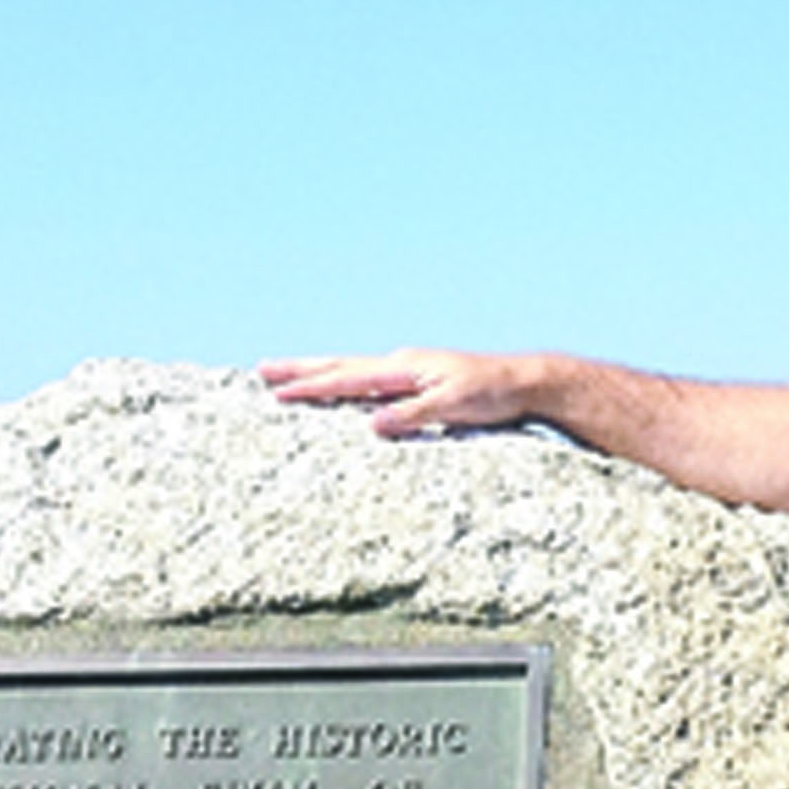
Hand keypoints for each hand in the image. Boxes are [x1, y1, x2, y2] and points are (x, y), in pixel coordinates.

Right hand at [259, 350, 546, 438]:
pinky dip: (347, 383)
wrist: (524, 382)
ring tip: (290, 376)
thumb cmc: (492, 393)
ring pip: (353, 370)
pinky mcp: (419, 383)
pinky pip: (372, 381)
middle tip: (264, 370)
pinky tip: (342, 392)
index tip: (279, 392)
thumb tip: (371, 424)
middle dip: (302, 370)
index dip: (312, 386)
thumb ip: (412, 415)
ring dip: (320, 372)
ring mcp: (409, 372)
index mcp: (404, 367)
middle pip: (341, 366)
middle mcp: (401, 365)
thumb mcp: (453, 404)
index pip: (347, 378)